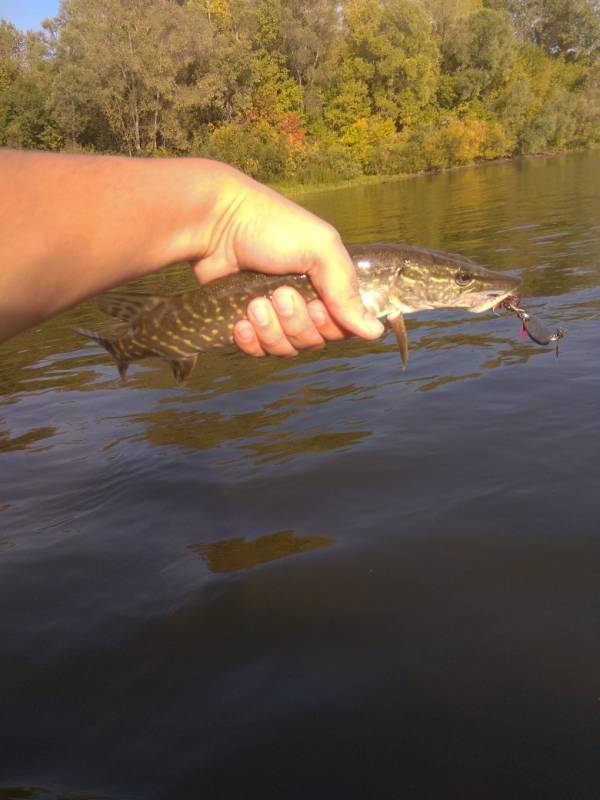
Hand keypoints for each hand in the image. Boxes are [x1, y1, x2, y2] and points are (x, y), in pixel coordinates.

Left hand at [191, 170, 383, 355]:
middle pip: (313, 340)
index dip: (330, 325)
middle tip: (280, 295)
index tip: (316, 306)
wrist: (216, 222)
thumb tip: (375, 332)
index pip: (342, 326)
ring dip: (270, 330)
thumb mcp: (319, 248)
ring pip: (285, 348)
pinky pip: (258, 351)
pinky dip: (250, 341)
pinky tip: (240, 323)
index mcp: (328, 283)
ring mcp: (274, 314)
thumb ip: (346, 290)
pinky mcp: (247, 322)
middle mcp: (305, 301)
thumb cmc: (271, 227)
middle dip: (296, 323)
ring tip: (254, 303)